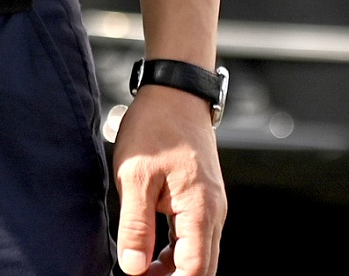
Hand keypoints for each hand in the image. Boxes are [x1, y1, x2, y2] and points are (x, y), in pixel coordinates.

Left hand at [112, 84, 225, 275]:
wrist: (175, 91)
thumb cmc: (156, 127)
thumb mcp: (135, 176)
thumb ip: (135, 226)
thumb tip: (134, 268)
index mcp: (200, 209)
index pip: (194, 269)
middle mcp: (213, 211)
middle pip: (203, 267)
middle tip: (141, 275)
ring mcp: (211, 205)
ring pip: (199, 254)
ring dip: (174, 268)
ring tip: (141, 267)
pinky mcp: (203, 198)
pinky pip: (195, 237)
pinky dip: (176, 251)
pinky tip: (151, 251)